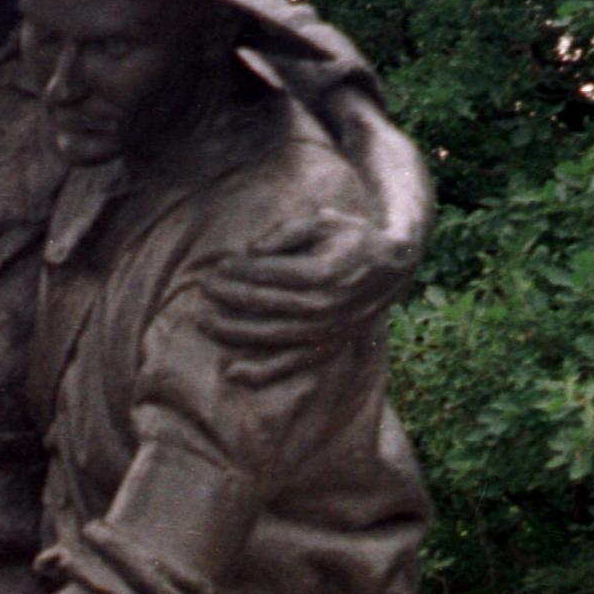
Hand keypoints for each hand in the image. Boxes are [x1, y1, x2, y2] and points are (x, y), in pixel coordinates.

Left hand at [199, 205, 420, 355]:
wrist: (390, 270)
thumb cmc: (350, 239)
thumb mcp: (324, 221)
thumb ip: (287, 231)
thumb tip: (252, 249)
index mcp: (322, 274)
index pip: (268, 273)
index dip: (238, 270)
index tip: (219, 266)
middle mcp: (322, 307)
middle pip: (262, 304)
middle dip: (227, 296)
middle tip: (204, 288)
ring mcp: (323, 332)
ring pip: (268, 336)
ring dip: (231, 331)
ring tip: (203, 321)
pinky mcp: (324, 348)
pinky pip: (288, 365)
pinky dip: (260, 372)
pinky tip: (232, 372)